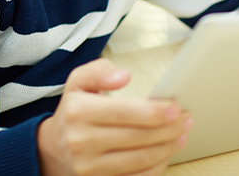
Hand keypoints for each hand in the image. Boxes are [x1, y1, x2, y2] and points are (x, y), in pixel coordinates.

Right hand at [37, 58, 191, 175]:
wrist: (52, 149)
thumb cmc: (74, 110)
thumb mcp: (79, 82)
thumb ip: (100, 71)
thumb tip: (123, 76)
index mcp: (79, 112)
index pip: (125, 112)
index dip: (154, 112)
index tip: (175, 107)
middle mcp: (81, 142)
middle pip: (136, 137)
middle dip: (168, 129)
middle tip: (186, 119)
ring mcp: (88, 168)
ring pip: (138, 161)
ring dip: (166, 148)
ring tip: (182, 134)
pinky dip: (155, 167)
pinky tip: (166, 153)